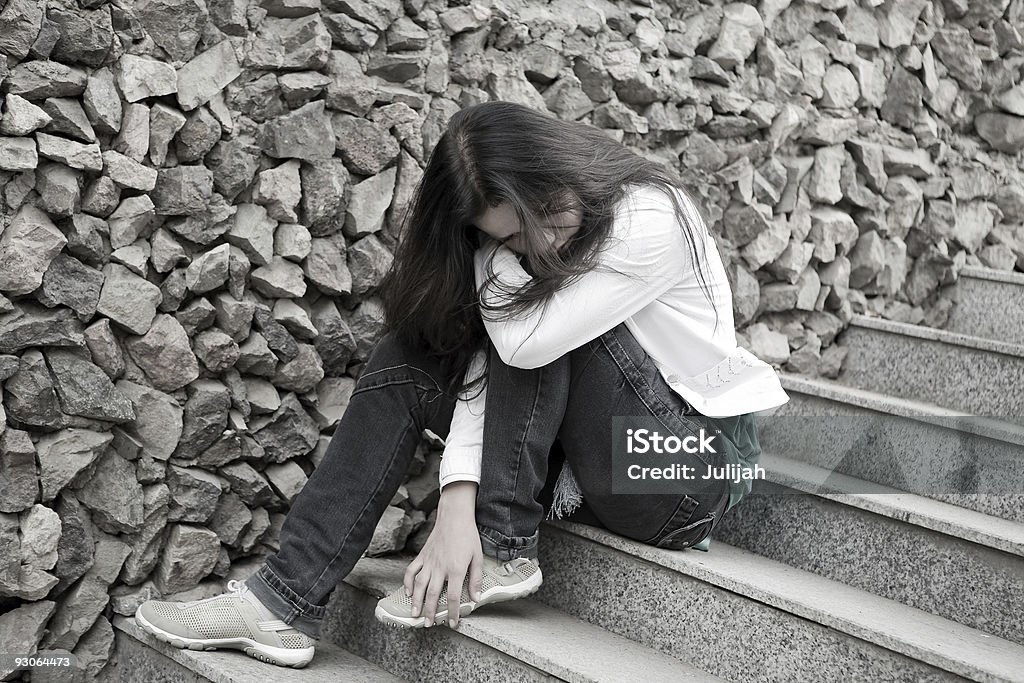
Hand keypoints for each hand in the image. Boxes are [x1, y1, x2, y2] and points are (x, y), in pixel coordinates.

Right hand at [402, 481, 482, 627]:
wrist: (454, 516)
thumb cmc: (467, 536)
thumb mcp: (477, 557)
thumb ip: (476, 579)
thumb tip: (476, 598)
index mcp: (456, 569)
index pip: (453, 597)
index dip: (453, 612)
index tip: (453, 623)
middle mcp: (440, 567)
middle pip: (432, 594)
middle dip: (430, 612)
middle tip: (428, 624)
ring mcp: (429, 561)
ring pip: (418, 585)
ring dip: (415, 601)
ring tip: (414, 614)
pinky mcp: (422, 555)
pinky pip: (411, 570)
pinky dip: (407, 582)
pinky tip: (407, 592)